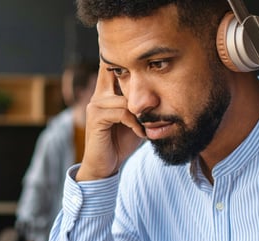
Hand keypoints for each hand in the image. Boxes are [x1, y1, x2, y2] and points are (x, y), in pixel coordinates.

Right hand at [75, 63, 145, 181]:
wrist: (105, 166)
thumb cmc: (120, 143)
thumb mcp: (135, 120)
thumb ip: (141, 105)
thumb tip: (162, 94)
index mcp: (105, 93)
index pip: (113, 69)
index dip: (126, 61)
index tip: (140, 55)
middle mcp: (98, 96)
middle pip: (117, 74)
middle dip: (136, 77)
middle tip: (154, 94)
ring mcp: (95, 106)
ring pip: (125, 98)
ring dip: (140, 112)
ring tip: (147, 125)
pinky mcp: (96, 119)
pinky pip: (122, 113)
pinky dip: (134, 123)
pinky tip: (140, 133)